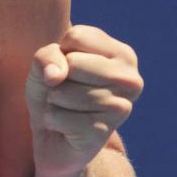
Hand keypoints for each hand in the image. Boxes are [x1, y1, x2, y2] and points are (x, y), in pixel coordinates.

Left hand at [26, 24, 143, 176]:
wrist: (55, 140)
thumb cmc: (54, 93)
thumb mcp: (45, 65)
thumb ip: (47, 56)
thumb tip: (56, 76)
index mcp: (123, 55)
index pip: (77, 37)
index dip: (60, 54)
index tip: (68, 71)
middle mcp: (131, 80)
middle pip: (73, 63)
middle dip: (56, 80)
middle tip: (65, 94)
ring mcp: (121, 108)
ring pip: (64, 91)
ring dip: (53, 101)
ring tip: (65, 110)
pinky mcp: (103, 133)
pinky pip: (59, 116)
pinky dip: (51, 120)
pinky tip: (64, 127)